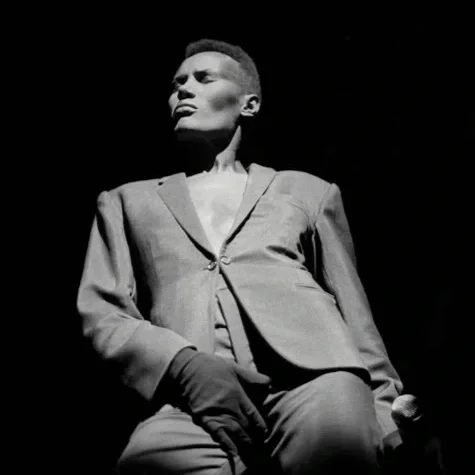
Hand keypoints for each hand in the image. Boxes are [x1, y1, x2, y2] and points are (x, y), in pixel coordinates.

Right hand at [166, 348, 270, 464]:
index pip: (252, 413)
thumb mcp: (234, 367)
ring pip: (234, 431)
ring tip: (250, 450)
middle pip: (244, 424)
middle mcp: (228, 405)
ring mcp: (216, 412)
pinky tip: (233, 451)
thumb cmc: (212, 367)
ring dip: (243, 441)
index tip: (264, 432)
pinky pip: (217, 434)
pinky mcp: (203, 417)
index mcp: (237, 393)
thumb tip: (270, 383)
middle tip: (259, 444)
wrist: (187, 369)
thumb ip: (252, 377)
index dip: (259, 424)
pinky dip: (226, 444)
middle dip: (252, 435)